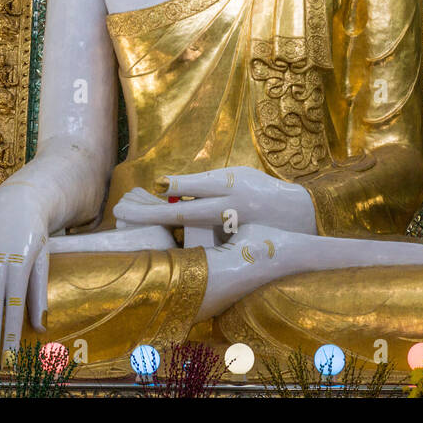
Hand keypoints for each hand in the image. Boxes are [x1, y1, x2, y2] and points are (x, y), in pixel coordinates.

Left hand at [112, 167, 316, 235]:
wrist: (298, 214)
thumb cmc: (260, 191)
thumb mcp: (237, 178)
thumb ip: (207, 184)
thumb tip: (170, 189)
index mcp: (231, 184)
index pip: (196, 184)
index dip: (174, 185)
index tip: (153, 185)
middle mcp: (230, 206)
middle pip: (186, 210)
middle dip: (153, 212)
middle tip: (124, 212)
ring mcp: (232, 228)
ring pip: (192, 228)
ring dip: (164, 226)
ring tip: (136, 223)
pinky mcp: (236, 245)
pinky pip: (205, 243)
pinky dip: (184, 242)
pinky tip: (165, 243)